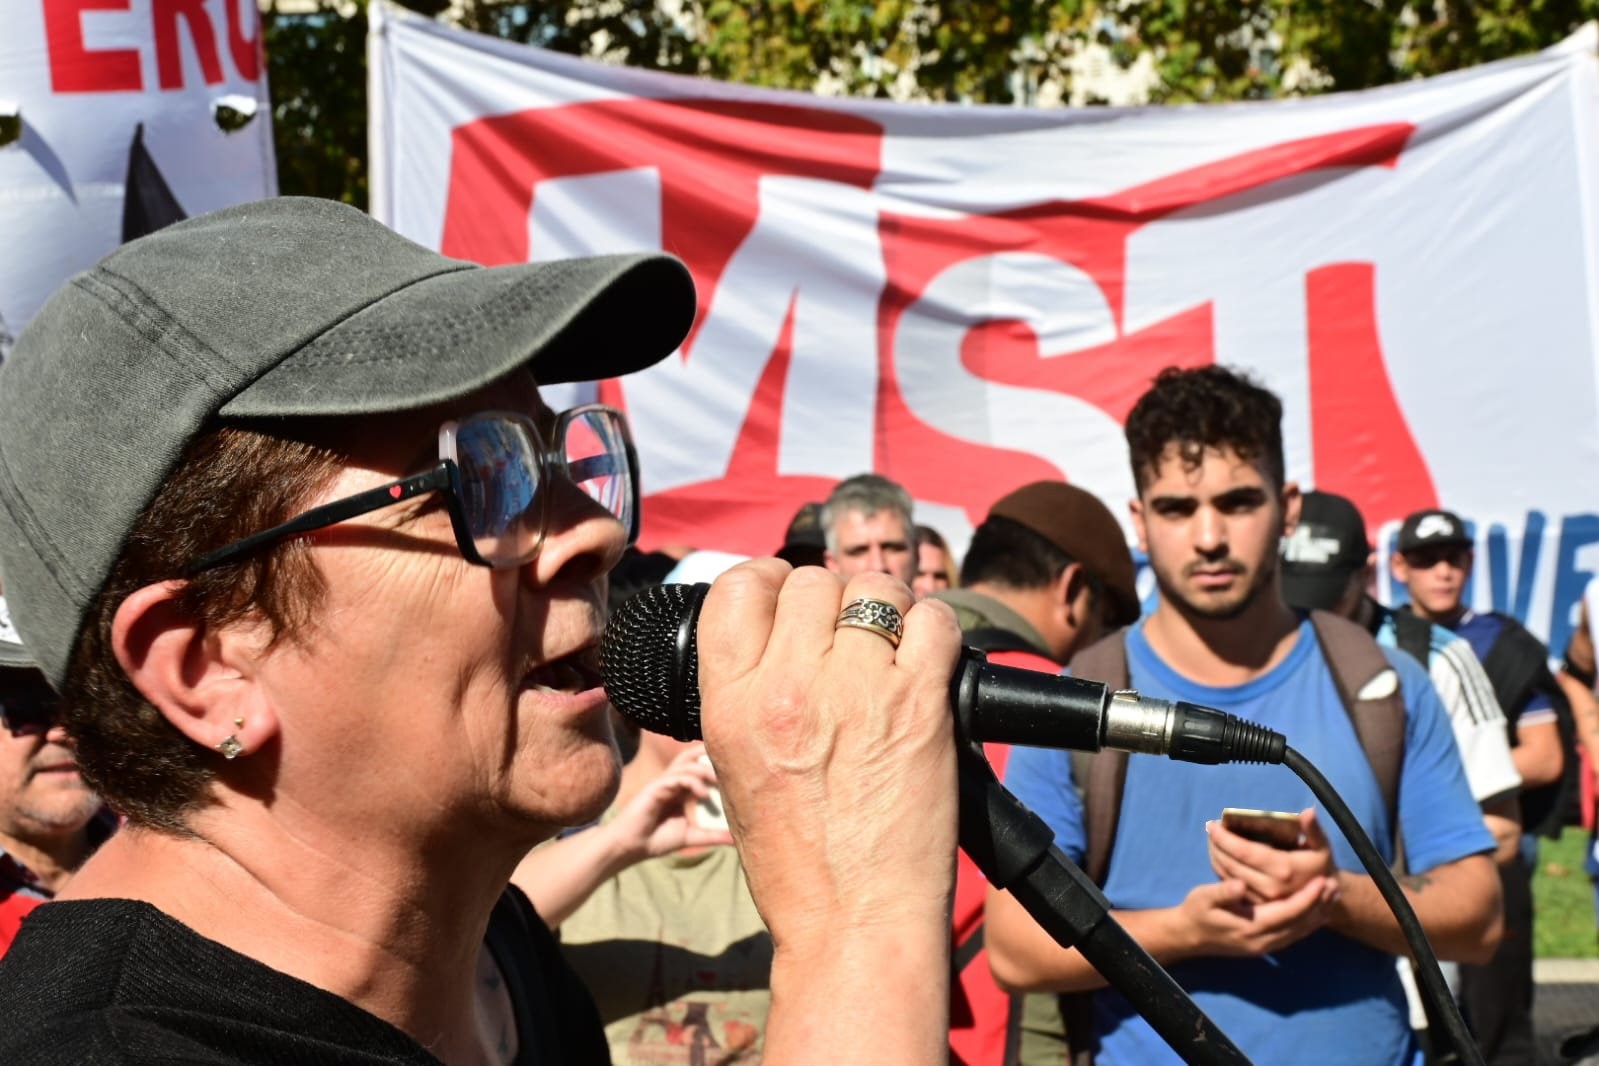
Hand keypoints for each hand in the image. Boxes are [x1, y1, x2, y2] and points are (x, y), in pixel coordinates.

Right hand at [605, 743, 732, 864]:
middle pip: (690, 757)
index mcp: (681, 789)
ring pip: (685, 765)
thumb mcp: (691, 836)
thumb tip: (737, 841)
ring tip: (718, 781)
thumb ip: (712, 835)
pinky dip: (691, 782)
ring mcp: (662, 783)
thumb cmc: (657, 839)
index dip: (713, 761)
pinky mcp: (654, 789)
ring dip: (703, 770)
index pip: (698, 766)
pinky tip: (703, 795)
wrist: (631, 847)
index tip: (735, 766)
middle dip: (708, 756)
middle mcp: (672, 782)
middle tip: (728, 764)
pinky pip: (674, 778)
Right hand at [695, 561, 960, 945]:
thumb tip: (783, 637)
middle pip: (811, 582)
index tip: (788, 600)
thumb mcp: (735, 768)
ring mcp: (856, 690)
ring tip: (891, 651)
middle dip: (832, 602)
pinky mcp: (921, 704)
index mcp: (729, 703)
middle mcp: (787, 687)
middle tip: (848, 640)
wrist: (853, 926)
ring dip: (887, 610)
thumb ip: (750, 694)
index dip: (768, 583)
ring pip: (876, 591)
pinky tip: (929, 662)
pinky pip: (935, 621)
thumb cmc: (797, 862)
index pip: (737, 587)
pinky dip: (936, 631)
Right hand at [1174, 873, 1339, 958]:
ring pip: (1300, 932)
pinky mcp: (1265, 946)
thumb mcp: (1203, 897)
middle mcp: (1263, 941)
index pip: (1288, 912)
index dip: (1307, 897)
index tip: (1321, 880)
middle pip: (1300, 924)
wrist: (1188, 936)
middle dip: (1319, 905)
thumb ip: (1223, 892)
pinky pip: (1294, 935)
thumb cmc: (1196, 911)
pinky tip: (1316, 911)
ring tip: (1331, 895)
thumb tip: (1241, 884)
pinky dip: (1308, 923)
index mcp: (1251, 927)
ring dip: (1317, 914)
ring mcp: (1265, 946)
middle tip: (1335, 884)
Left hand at [1208, 808, 1335, 903]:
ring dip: (1215, 856)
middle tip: (1210, 829)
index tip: (1213, 824)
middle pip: (1231, 864)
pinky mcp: (1256, 907)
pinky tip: (1218, 857)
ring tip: (1212, 840)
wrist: (1323, 898)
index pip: (1244, 851)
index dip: (1224, 837)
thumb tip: (1308, 811)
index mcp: (1283, 869)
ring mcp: (1262, 900)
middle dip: (1216, 845)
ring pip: (1227, 876)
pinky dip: (1220, 871)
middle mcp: (1270, 887)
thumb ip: (1313, 830)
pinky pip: (1231, 887)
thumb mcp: (1322, 847)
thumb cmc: (1320, 866)